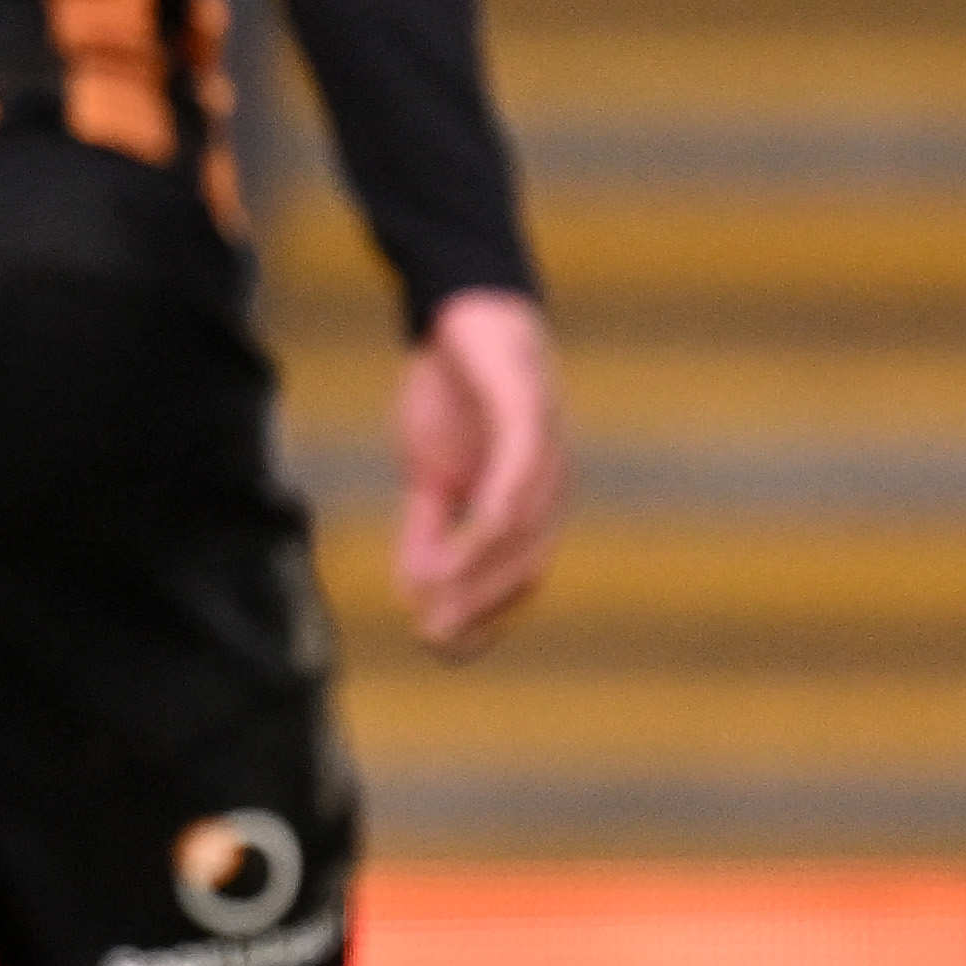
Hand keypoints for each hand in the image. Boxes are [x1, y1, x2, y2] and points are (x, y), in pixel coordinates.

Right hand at [390, 287, 564, 658]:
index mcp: (531, 509)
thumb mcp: (428, 474)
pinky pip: (517, 473)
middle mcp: (550, 490)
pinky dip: (491, 514)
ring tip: (433, 597)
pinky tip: (465, 539)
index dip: (485, 621)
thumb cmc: (453, 396)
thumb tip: (414, 593)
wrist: (462, 316)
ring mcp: (544, 452)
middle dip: (479, 608)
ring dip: (476, 571)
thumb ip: (428, 532)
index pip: (519, 581)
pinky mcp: (528, 412)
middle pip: (525, 566)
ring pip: (519, 530)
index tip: (442, 649)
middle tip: (432, 637)